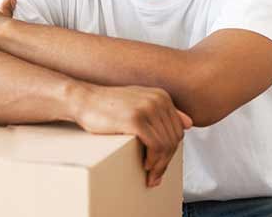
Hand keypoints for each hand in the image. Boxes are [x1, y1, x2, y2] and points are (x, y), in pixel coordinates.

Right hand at [72, 84, 192, 187]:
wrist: (83, 99)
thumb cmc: (107, 105)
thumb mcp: (138, 102)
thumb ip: (163, 110)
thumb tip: (189, 123)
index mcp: (161, 96)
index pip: (177, 130)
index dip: (171, 151)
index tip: (161, 164)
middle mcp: (158, 100)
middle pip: (174, 139)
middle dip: (166, 161)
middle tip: (156, 175)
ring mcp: (148, 108)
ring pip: (166, 145)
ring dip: (160, 165)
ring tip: (150, 175)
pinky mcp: (136, 119)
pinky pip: (156, 146)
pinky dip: (154, 160)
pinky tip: (145, 165)